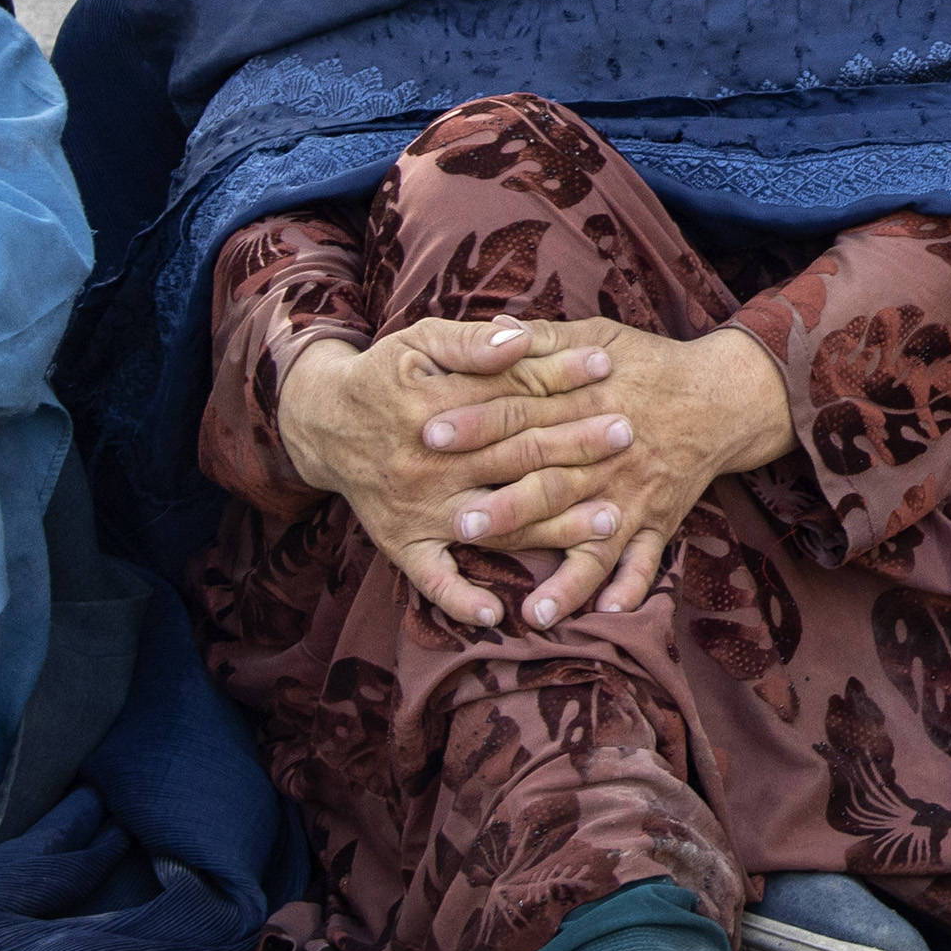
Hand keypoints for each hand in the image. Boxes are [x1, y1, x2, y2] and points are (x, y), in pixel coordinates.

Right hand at [271, 316, 626, 629]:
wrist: (321, 422)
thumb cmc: (384, 376)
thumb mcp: (420, 341)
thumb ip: (471, 342)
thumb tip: (520, 338)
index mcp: (433, 408)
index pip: (510, 394)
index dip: (561, 379)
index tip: (610, 371)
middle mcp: (428, 464)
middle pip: (514, 456)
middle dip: (575, 447)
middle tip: (629, 438)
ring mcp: (416, 508)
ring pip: (495, 522)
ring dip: (553, 528)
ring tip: (610, 523)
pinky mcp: (401, 542)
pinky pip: (432, 579)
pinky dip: (461, 599)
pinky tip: (499, 613)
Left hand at [421, 322, 797, 626]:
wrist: (725, 395)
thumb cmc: (650, 364)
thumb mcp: (597, 335)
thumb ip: (541, 339)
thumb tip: (490, 330)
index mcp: (586, 403)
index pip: (521, 412)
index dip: (474, 422)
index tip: (429, 435)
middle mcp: (609, 455)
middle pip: (551, 482)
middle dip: (508, 506)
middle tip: (461, 524)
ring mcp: (636, 493)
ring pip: (595, 538)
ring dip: (566, 575)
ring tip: (534, 609)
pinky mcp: (660, 519)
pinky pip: (647, 560)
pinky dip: (632, 586)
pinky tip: (607, 612)